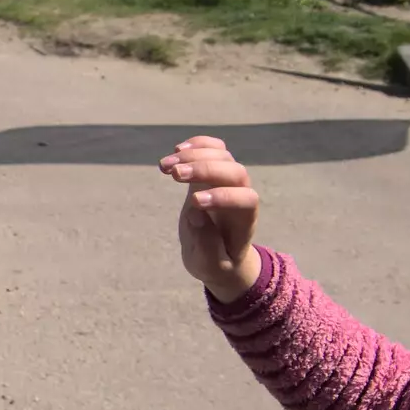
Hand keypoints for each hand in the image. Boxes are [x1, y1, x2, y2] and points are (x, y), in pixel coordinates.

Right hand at [159, 135, 260, 302]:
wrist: (215, 253)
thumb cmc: (215, 262)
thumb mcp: (210, 266)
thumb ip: (206, 245)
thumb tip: (196, 213)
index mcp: (245, 220)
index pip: (246, 199)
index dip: (223, 197)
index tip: (194, 203)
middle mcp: (240, 194)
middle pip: (233, 170)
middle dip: (205, 169)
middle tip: (173, 174)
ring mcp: (226, 181)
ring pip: (222, 155)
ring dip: (193, 155)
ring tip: (164, 166)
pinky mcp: (211, 174)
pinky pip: (213, 149)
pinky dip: (196, 144)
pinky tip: (176, 151)